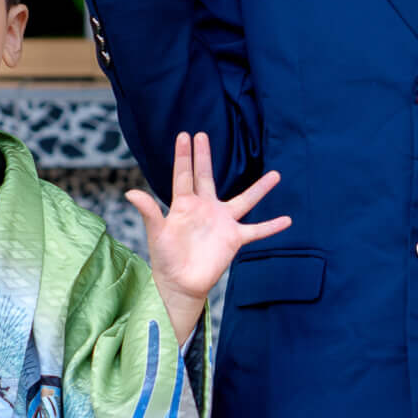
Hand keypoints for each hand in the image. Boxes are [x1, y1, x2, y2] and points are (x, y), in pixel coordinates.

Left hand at [128, 133, 290, 307]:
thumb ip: (149, 212)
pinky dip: (271, 227)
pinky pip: (256, 231)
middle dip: (204, 157)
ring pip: (244, 201)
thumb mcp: (156, 234)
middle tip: (204, 134)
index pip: (183, 175)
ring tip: (275, 174)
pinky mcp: (233, 239)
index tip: (185, 135)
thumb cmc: (166, 259)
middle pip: (206, 177)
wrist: (180, 284)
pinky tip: (287, 220)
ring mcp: (222, 222)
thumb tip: (130, 192)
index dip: (184, 156)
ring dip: (259, 189)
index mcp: (184, 205)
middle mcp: (205, 209)